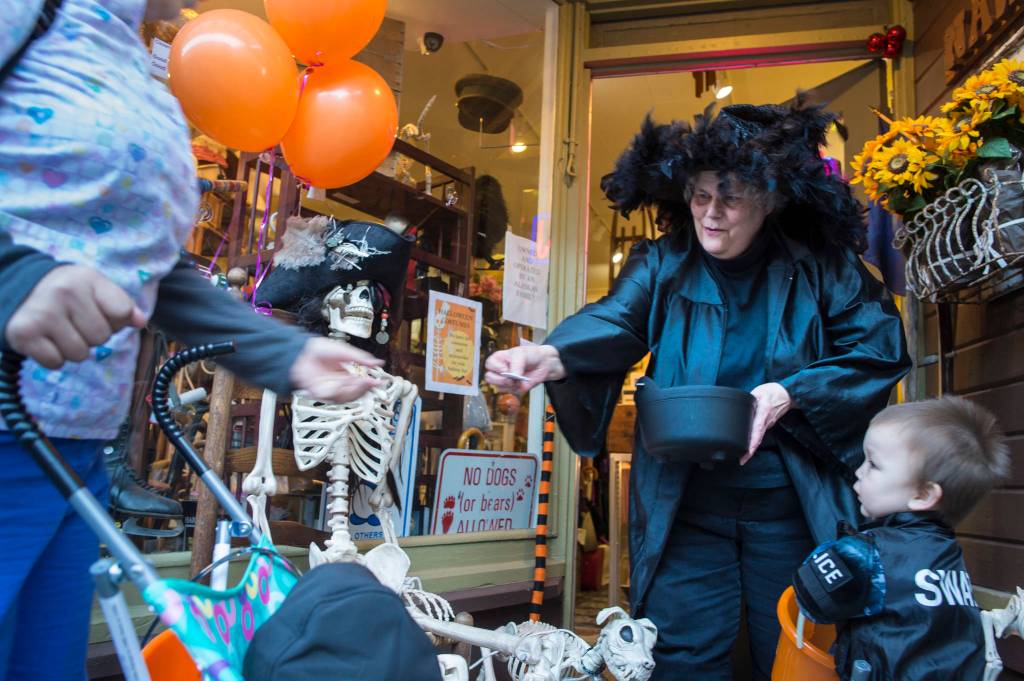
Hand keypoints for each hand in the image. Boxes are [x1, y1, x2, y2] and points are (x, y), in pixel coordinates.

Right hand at [5, 265, 146, 368]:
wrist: (21, 290)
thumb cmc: (69, 293)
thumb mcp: (97, 289)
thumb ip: (122, 305)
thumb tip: (141, 321)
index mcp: (88, 279)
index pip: (123, 312)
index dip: (116, 320)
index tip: (99, 312)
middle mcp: (64, 293)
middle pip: (102, 338)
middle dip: (92, 336)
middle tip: (75, 322)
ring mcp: (43, 314)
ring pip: (80, 355)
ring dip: (73, 349)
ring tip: (60, 331)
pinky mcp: (24, 334)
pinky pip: (56, 363)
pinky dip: (54, 358)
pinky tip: (46, 340)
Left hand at [289, 337, 383, 402]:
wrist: (301, 351)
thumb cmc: (319, 350)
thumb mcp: (345, 351)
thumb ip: (361, 358)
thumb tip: (378, 363)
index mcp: (347, 374)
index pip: (362, 383)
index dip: (372, 383)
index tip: (380, 381)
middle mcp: (340, 383)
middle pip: (357, 392)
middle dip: (365, 388)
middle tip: (371, 381)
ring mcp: (331, 389)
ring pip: (348, 397)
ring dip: (354, 389)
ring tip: (358, 380)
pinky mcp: (322, 393)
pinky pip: (335, 397)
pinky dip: (341, 390)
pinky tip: (343, 382)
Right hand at [484, 344, 565, 392]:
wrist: (543, 363)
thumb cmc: (530, 355)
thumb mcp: (521, 354)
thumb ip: (515, 365)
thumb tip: (512, 377)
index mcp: (498, 359)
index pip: (489, 364)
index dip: (496, 368)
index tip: (506, 367)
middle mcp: (499, 370)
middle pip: (489, 378)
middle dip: (500, 379)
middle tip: (510, 377)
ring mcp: (505, 380)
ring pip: (498, 387)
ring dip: (509, 384)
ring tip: (518, 379)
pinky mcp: (512, 388)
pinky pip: (509, 392)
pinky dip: (515, 388)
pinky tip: (521, 383)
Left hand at [742, 382, 792, 464]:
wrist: (787, 394)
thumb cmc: (771, 392)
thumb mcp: (758, 392)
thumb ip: (749, 400)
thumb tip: (738, 407)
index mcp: (764, 412)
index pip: (758, 429)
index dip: (753, 441)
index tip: (748, 451)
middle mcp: (767, 421)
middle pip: (758, 438)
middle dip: (750, 451)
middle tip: (742, 461)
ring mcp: (768, 424)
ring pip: (759, 438)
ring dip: (751, 448)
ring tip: (742, 457)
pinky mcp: (768, 425)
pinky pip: (760, 435)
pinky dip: (754, 442)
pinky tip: (746, 447)